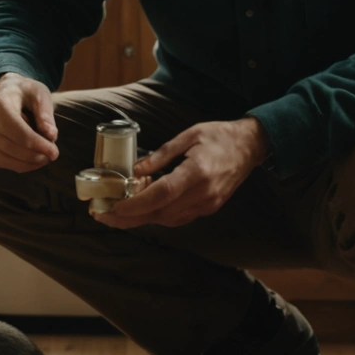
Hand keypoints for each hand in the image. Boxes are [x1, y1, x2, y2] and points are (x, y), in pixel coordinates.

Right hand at [0, 73, 58, 171]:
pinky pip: (1, 161)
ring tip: (45, 158)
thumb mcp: (39, 93)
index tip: (55, 152)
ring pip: (5, 157)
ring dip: (28, 163)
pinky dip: (19, 165)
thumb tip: (51, 136)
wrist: (5, 91)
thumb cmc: (25, 91)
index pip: (17, 131)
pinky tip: (34, 160)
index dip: (37, 144)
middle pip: (11, 146)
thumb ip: (45, 113)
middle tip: (53, 155)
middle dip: (35, 155)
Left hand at [94, 118, 269, 229]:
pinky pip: (179, 218)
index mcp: (197, 172)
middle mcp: (203, 193)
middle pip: (161, 213)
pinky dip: (159, 216)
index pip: (161, 195)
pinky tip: (144, 210)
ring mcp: (208, 204)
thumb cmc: (219, 136)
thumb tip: (136, 171)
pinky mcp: (209, 208)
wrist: (250, 147)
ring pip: (168, 219)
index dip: (135, 205)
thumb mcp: (188, 136)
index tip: (115, 208)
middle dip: (130, 218)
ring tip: (118, 214)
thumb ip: (161, 155)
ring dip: (142, 219)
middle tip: (104, 217)